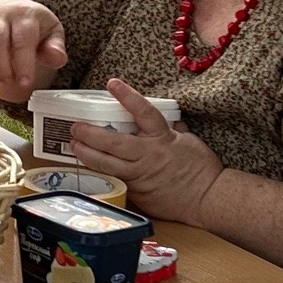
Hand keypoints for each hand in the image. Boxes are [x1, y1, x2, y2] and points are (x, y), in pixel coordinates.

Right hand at [0, 0, 67, 102]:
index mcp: (26, 15)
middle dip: (1, 65)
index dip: (23, 63)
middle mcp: (3, 14)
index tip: (25, 82)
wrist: (14, 9)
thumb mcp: (52, 33)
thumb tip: (56, 58)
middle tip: (10, 81)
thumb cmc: (35, 26)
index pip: (22, 38)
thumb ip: (55, 48)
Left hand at [66, 79, 223, 222]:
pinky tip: (87, 169)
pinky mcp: (137, 193)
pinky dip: (100, 174)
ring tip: (74, 146)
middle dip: (90, 133)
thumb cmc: (202, 169)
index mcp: (163, 138)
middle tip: (75, 127)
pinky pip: (115, 181)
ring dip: (87, 154)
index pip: (143, 111)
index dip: (127, 96)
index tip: (112, 83)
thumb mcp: (188, 140)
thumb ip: (173, 128)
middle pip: (113, 142)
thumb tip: (167, 118)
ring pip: (107, 164)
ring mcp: (140, 176)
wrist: (208, 199)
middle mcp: (148, 155)